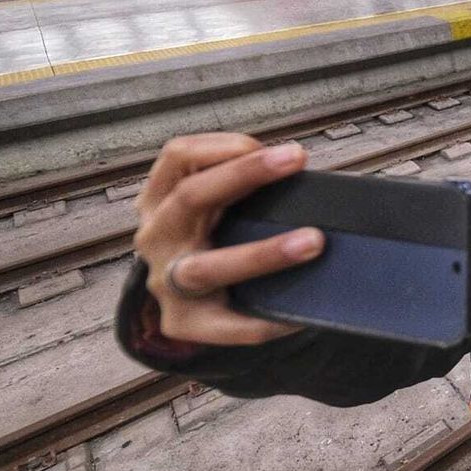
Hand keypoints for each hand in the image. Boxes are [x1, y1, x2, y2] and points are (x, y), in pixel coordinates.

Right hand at [133, 133, 321, 345]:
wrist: (183, 301)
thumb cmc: (208, 236)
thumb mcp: (209, 203)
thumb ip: (237, 182)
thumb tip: (298, 165)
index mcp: (161, 198)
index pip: (178, 156)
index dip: (225, 145)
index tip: (279, 149)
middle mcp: (157, 236)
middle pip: (190, 197)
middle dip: (244, 174)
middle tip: (297, 160)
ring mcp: (167, 281)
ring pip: (207, 267)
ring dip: (263, 253)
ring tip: (313, 241)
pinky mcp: (184, 322)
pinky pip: (228, 325)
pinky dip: (267, 320)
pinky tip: (302, 314)